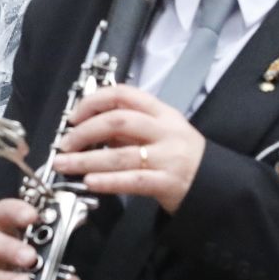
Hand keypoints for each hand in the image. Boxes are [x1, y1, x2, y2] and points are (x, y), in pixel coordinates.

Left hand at [51, 84, 206, 213]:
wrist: (214, 185)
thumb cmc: (182, 157)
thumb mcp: (160, 132)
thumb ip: (130, 129)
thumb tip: (90, 127)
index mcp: (161, 112)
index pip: (124, 95)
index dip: (94, 101)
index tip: (74, 116)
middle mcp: (165, 131)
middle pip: (118, 121)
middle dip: (85, 131)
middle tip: (65, 144)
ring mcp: (168, 157)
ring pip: (120, 154)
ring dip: (86, 160)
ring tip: (64, 164)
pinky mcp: (168, 183)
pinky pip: (133, 180)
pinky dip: (108, 181)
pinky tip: (90, 182)